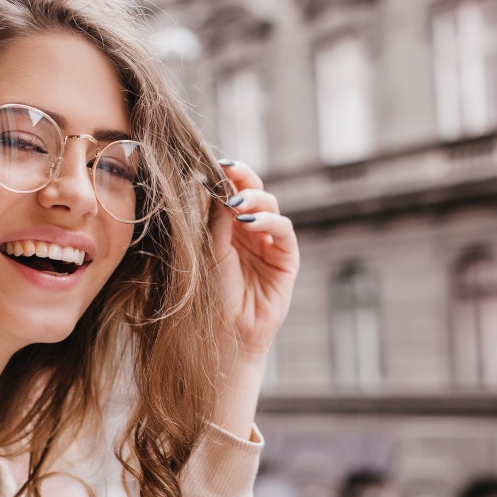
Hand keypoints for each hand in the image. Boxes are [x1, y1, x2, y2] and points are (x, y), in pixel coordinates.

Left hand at [209, 160, 299, 366]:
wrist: (226, 333)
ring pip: (270, 206)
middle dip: (244, 177)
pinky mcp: (287, 258)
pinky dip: (270, 221)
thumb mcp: (209, 251)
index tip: (216, 163)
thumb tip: (219, 186)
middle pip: (254, 191)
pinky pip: (284, 231)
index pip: (231, 191)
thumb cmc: (211, 295)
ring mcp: (270, 242)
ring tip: (237, 203)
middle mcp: (250, 230)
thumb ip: (216, 220)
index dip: (227, 175)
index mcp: (227, 225)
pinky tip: (252, 222)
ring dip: (255, 199)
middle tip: (231, 170)